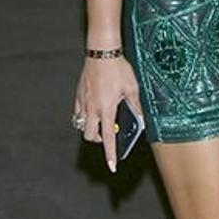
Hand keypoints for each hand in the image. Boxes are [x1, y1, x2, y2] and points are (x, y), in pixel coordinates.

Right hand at [74, 56, 143, 173]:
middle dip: (98, 140)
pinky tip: (94, 109)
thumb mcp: (132, 88)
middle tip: (109, 134)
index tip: (112, 166)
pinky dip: (85, 116)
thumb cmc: (118, 69)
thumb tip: (140, 119)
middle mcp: (92, 108)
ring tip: (102, 120)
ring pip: (83, 125)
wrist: (102, 53)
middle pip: (90, 136)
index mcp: (107, 109)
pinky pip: (79, 113)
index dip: (110, 154)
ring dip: (92, 128)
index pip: (108, 138)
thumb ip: (135, 106)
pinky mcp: (79, 95)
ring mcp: (83, 102)